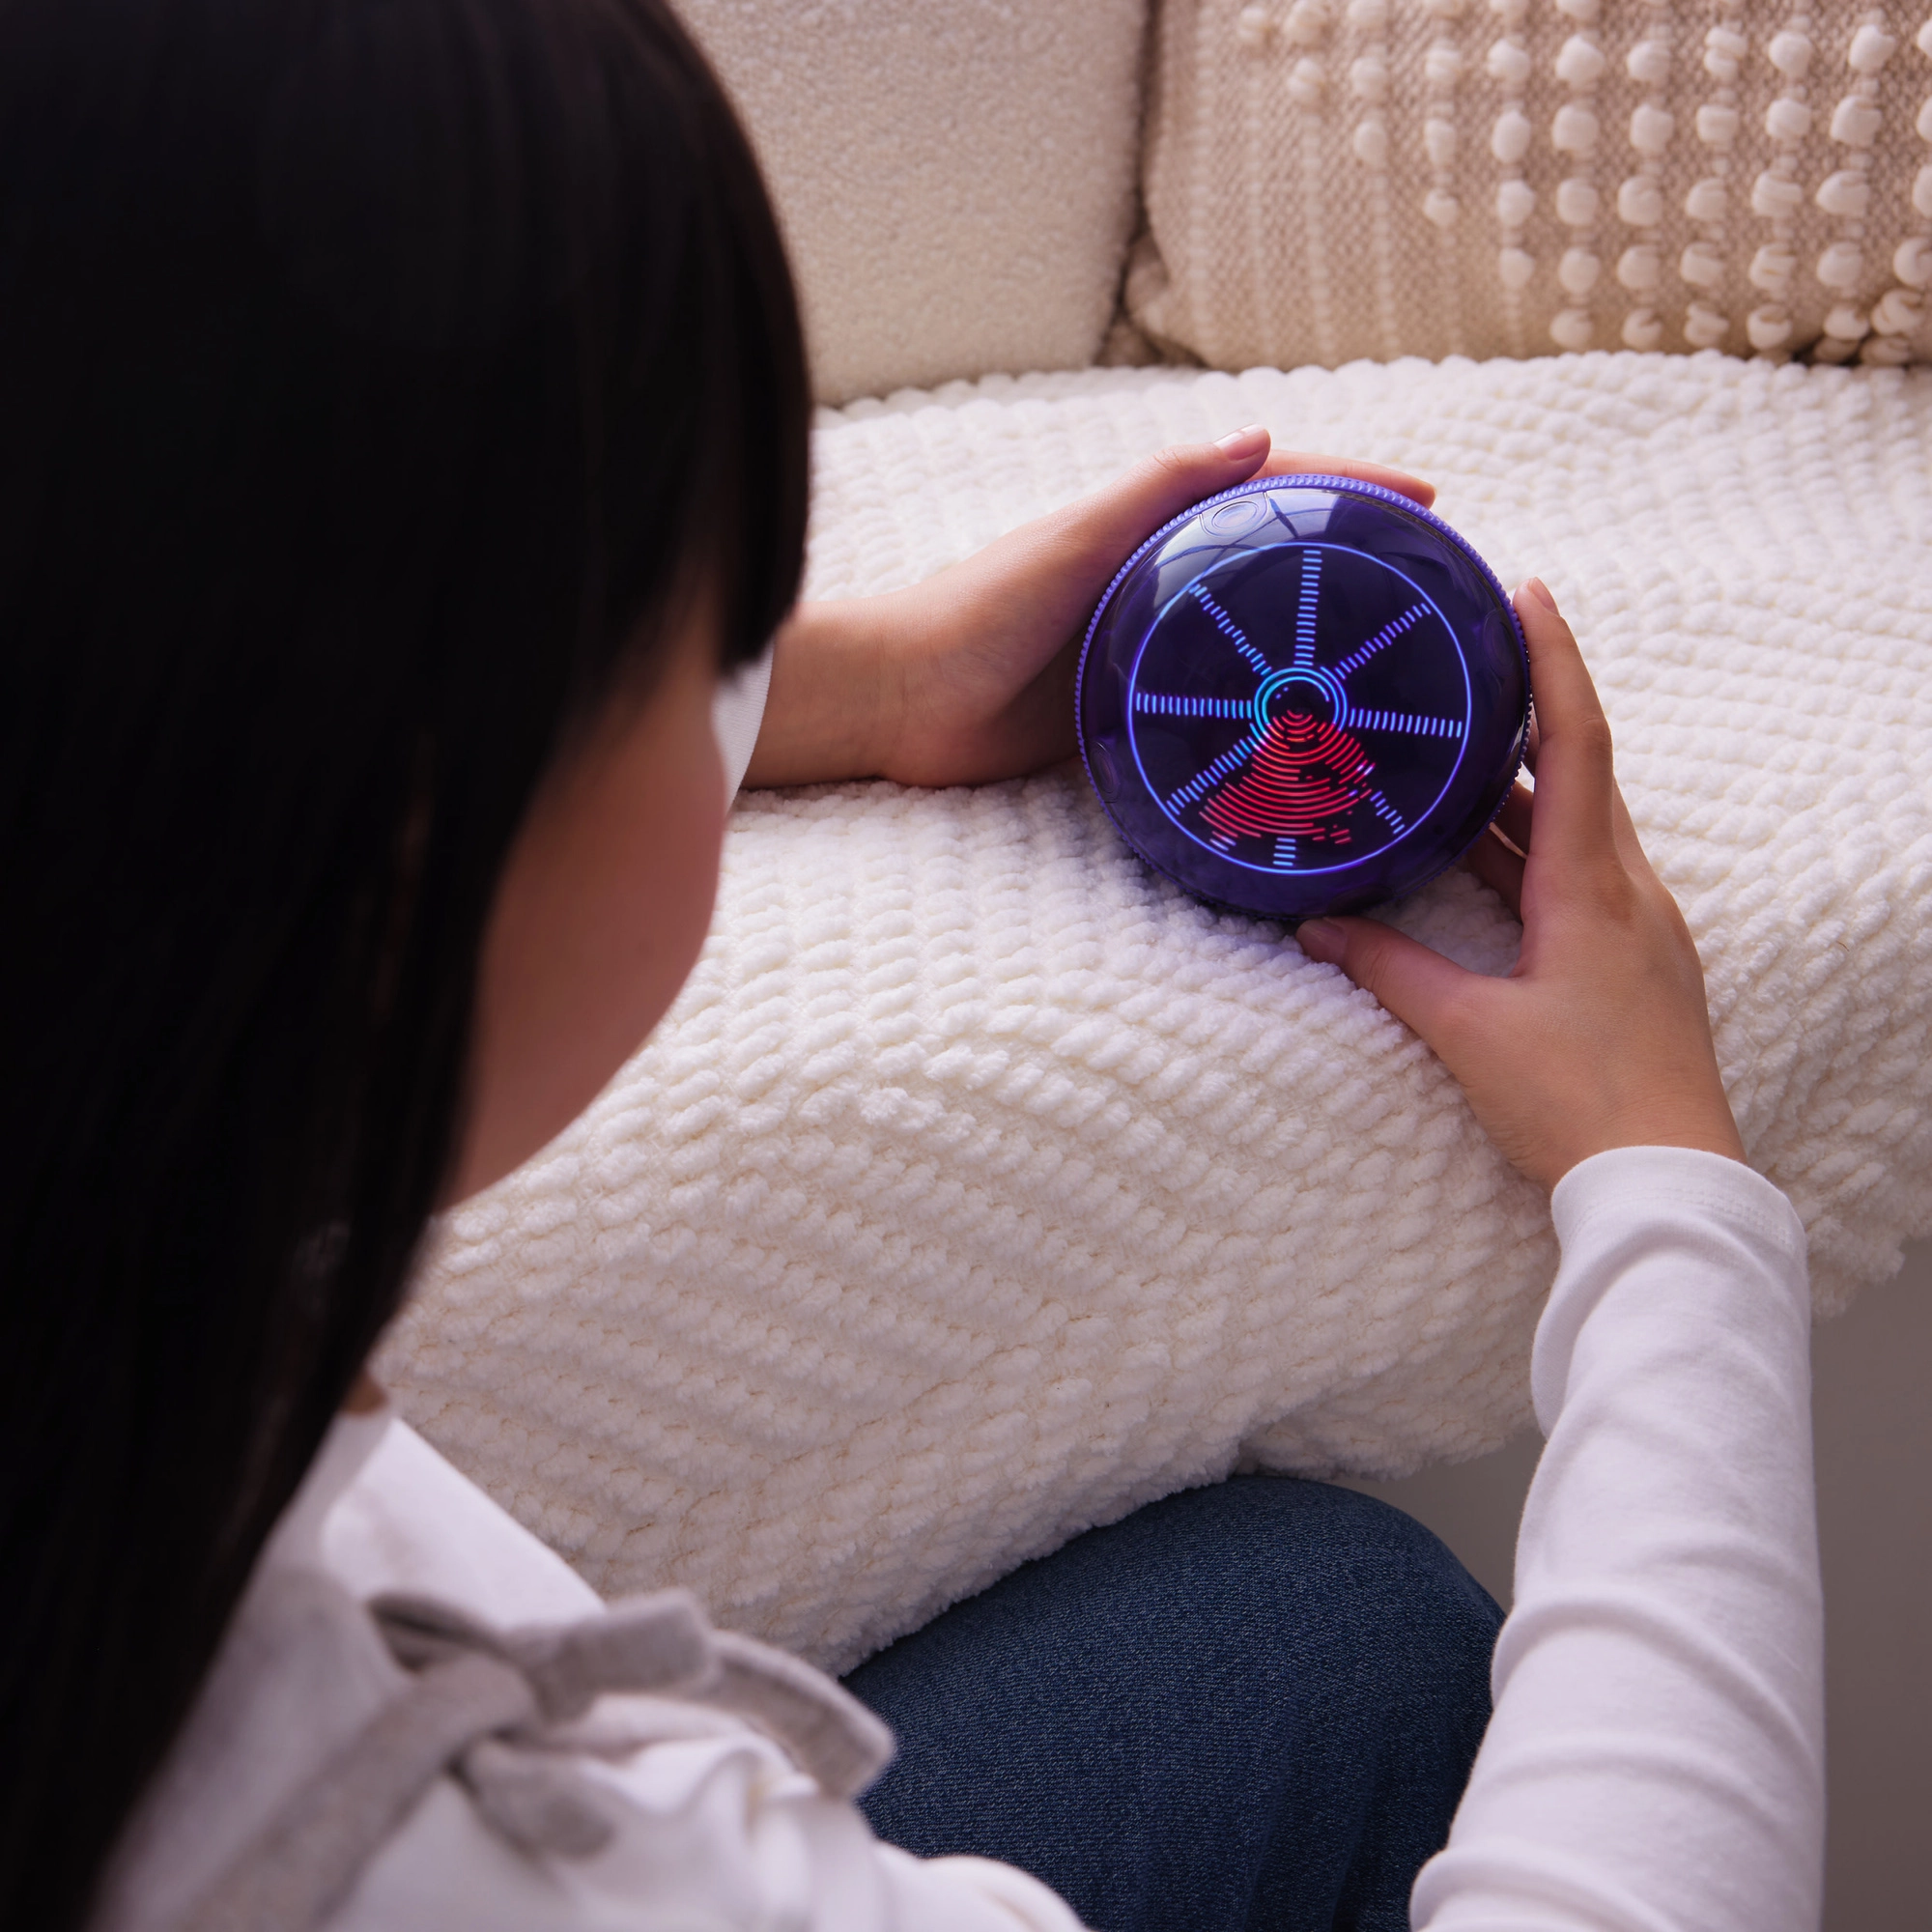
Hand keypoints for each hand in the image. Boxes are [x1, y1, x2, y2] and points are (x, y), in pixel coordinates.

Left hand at [743, 427, 1435, 788]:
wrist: (900, 703)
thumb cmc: (975, 611)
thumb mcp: (1075, 541)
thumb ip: (1157, 492)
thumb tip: (1257, 433)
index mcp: (1146, 525)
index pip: (1268, 486)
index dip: (1350, 486)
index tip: (1427, 501)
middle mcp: (1153, 579)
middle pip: (1271, 559)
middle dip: (1351, 561)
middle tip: (1433, 587)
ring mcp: (1143, 645)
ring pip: (1249, 633)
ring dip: (1314, 638)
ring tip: (1394, 662)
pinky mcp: (1123, 708)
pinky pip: (1211, 702)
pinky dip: (1261, 708)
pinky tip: (1307, 735)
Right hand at [1295, 580, 1744, 1191]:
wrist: (1666, 1182)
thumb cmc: (1577, 1104)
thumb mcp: (1468, 1031)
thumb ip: (1390, 968)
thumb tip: (1319, 928)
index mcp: (1593, 887)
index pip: (1577, 743)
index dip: (1553, 662)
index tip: (1527, 593)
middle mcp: (1629, 891)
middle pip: (1581, 772)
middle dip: (1527, 711)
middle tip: (1471, 660)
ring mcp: (1640, 926)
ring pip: (1580, 827)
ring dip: (1522, 787)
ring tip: (1457, 747)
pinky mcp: (1634, 961)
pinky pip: (1582, 875)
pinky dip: (1534, 847)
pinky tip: (1486, 854)